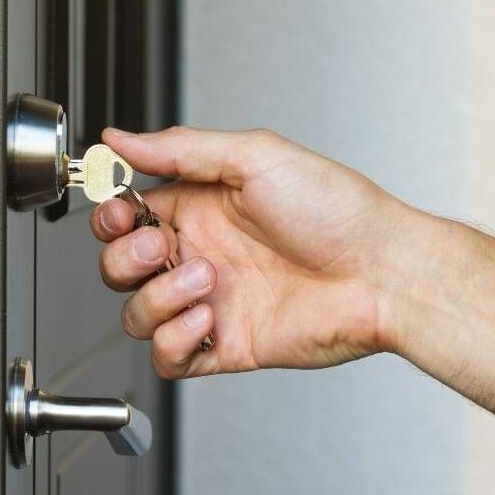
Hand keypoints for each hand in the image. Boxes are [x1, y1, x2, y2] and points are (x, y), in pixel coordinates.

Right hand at [91, 126, 416, 378]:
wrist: (383, 272)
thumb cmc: (339, 210)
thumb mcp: (256, 155)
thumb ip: (181, 148)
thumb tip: (119, 137)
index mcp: (201, 207)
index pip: (125, 215)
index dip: (110, 216)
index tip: (119, 211)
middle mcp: (201, 254)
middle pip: (119, 267)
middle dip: (125, 258)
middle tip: (163, 249)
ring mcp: (210, 303)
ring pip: (136, 314)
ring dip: (157, 298)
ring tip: (206, 283)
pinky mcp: (225, 345)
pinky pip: (168, 357)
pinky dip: (173, 340)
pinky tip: (205, 319)